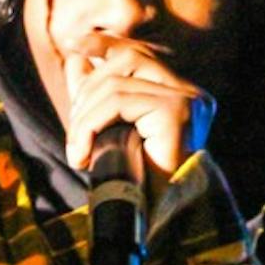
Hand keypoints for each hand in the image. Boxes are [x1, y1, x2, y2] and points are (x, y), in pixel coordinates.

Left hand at [62, 37, 215, 197]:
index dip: (107, 45)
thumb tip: (76, 58)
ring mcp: (187, 99)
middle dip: (87, 94)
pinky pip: (120, 101)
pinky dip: (92, 124)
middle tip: (74, 140)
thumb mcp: (112, 132)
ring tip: (78, 152)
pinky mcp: (177, 111)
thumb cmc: (140, 182)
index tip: (78, 47)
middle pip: (128, 61)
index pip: (140, 54)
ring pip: (117, 85)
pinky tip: (84, 153)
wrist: (163, 219)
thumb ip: (98, 97)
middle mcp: (190, 92)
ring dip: (85, 119)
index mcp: (179, 94)